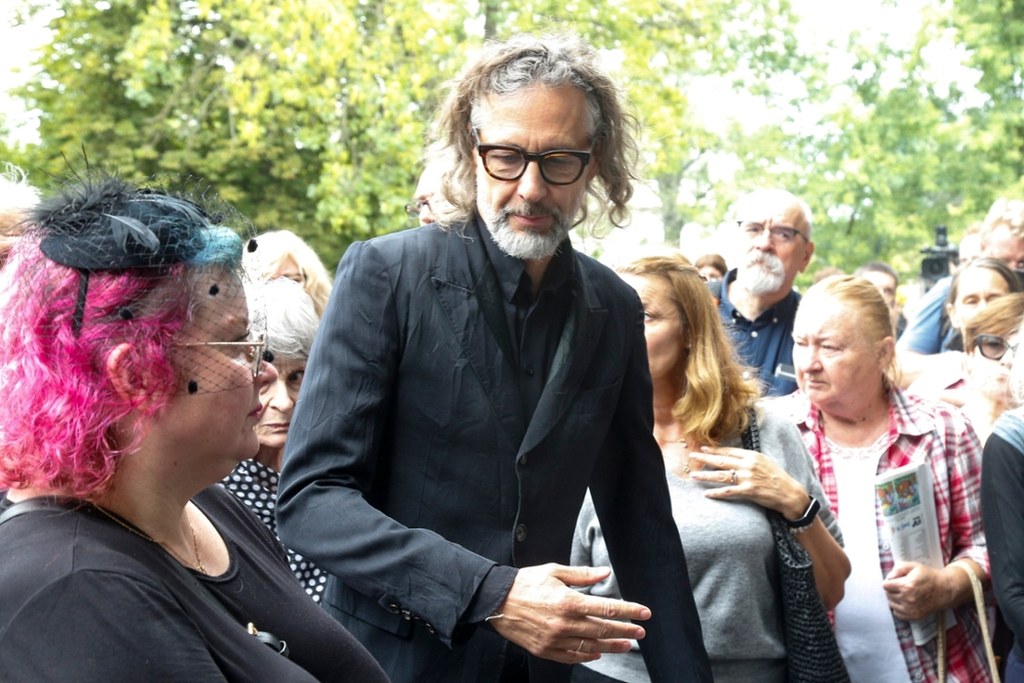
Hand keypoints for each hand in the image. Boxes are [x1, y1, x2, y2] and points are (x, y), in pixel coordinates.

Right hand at [488, 563, 649, 664]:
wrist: (496, 601)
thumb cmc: (525, 583)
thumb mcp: (554, 571)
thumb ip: (582, 575)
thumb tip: (605, 573)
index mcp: (568, 601)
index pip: (607, 608)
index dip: (628, 611)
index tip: (644, 613)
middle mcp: (564, 623)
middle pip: (603, 630)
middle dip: (625, 631)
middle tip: (640, 633)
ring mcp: (555, 639)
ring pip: (591, 646)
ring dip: (611, 646)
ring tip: (626, 645)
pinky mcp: (545, 650)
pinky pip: (572, 657)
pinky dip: (587, 656)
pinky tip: (597, 653)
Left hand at [689, 446, 806, 518]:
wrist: (790, 493)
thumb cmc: (778, 477)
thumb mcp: (764, 461)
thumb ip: (749, 458)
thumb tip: (733, 457)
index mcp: (752, 455)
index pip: (728, 451)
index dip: (714, 449)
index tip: (702, 448)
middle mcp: (748, 464)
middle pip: (721, 460)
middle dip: (704, 458)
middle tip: (691, 456)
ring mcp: (747, 478)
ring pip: (721, 475)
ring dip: (705, 475)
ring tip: (693, 475)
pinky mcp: (748, 491)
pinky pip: (728, 491)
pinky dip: (716, 493)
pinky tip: (706, 493)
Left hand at [882, 561, 955, 620]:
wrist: (945, 589)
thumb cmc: (929, 577)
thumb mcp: (914, 566)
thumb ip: (898, 568)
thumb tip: (889, 577)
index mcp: (906, 586)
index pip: (885, 585)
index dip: (890, 581)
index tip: (895, 581)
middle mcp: (908, 599)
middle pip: (888, 595)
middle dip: (892, 590)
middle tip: (902, 587)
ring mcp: (911, 609)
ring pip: (891, 604)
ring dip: (895, 599)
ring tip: (905, 594)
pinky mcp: (915, 616)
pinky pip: (898, 614)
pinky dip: (899, 608)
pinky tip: (906, 602)